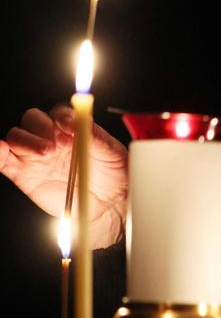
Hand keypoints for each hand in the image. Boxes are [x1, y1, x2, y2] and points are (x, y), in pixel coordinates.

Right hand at [0, 105, 127, 248]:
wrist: (108, 205)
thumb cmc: (114, 176)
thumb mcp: (113, 153)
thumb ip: (96, 135)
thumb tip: (78, 120)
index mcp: (72, 128)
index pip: (59, 112)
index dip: (62, 116)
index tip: (69, 125)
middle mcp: (51, 137)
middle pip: (33, 119)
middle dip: (42, 128)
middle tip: (58, 145)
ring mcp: (35, 155)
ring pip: (17, 136)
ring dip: (27, 141)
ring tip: (46, 154)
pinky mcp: (22, 173)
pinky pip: (3, 159)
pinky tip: (1, 150)